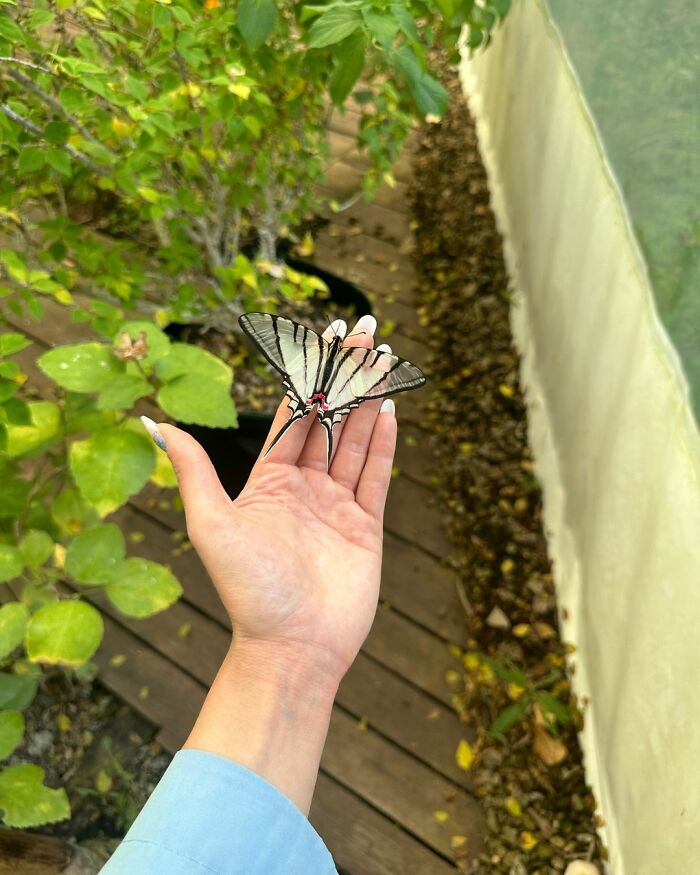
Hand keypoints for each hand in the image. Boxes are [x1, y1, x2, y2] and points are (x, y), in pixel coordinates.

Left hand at [158, 314, 396, 687]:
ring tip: (383, 363)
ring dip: (368, 403)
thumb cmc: (248, 589)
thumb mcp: (212, 523)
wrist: (292, 648)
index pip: (293, 419)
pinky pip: (375, 478)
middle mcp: (303, 490)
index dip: (309, 378)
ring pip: (354, 444)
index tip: (324, 340)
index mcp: (268, 484)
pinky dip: (383, 446)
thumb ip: (194, 470)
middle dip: (346, 379)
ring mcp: (336, 508)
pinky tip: (390, 413)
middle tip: (366, 335)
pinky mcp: (365, 528)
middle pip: (328, 423)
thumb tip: (155, 422)